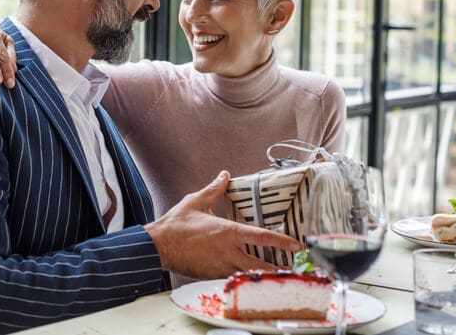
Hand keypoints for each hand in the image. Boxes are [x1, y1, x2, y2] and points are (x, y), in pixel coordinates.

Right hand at [144, 171, 301, 278]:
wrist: (158, 246)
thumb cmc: (176, 224)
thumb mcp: (196, 202)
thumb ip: (214, 190)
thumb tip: (224, 175)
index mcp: (228, 232)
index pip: (262, 237)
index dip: (282, 242)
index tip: (297, 246)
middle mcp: (228, 251)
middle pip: (261, 265)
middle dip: (277, 270)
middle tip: (290, 271)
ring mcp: (221, 266)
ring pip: (248, 276)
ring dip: (261, 278)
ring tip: (273, 279)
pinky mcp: (212, 276)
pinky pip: (232, 280)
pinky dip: (241, 281)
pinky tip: (246, 280)